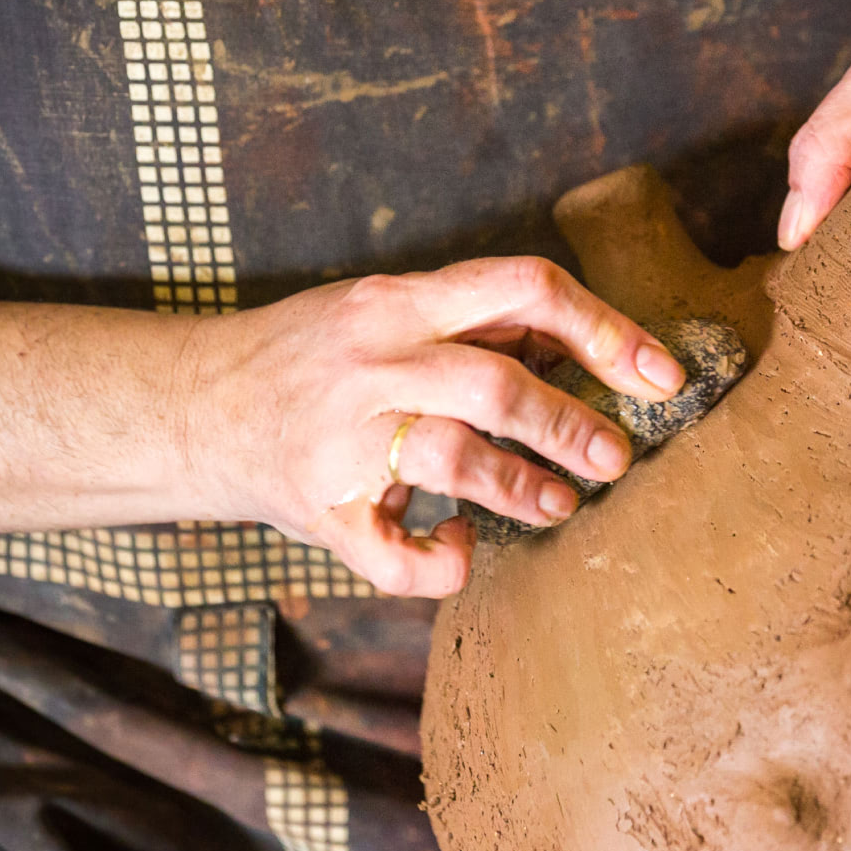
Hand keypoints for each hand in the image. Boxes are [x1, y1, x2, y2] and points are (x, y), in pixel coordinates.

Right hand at [177, 256, 684, 597]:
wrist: (189, 407)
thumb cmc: (311, 359)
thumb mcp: (382, 311)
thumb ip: (471, 324)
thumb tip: (587, 347)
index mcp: (396, 302)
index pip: (521, 288)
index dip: (604, 329)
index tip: (661, 375)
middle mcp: (370, 361)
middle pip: (495, 384)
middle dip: (570, 425)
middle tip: (616, 458)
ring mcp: (340, 438)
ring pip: (452, 460)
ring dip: (522, 489)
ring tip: (560, 505)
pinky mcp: (319, 510)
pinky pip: (394, 553)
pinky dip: (444, 563)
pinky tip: (461, 549)